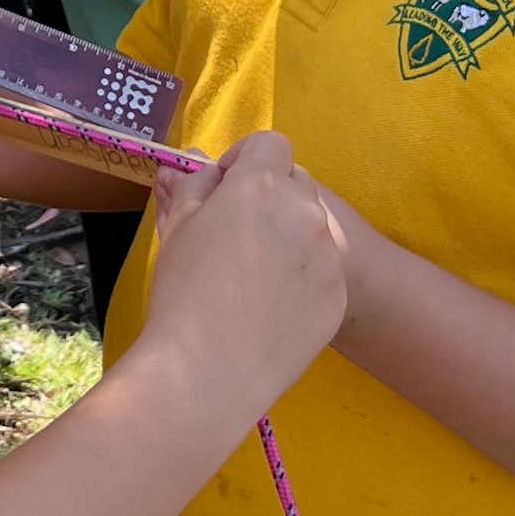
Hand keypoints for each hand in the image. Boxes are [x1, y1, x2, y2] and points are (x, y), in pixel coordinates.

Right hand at [139, 133, 347, 409]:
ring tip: (252, 279)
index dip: (245, 160)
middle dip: (268, 196)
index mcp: (260, 184)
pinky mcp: (338, 294)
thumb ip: (190, 188)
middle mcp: (303, 209)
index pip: (269, 144)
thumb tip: (189, 168)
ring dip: (286, 237)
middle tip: (236, 235)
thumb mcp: (176, 230)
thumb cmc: (181, 292)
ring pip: (310, 228)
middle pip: (294, 182)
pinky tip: (270, 310)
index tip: (223, 190)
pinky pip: (321, 272)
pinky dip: (300, 279)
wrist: (210, 371)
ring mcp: (327, 254)